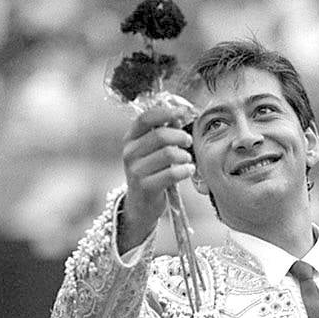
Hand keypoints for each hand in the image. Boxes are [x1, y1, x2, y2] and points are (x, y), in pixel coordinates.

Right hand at [120, 105, 195, 252]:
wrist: (140, 205)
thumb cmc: (151, 173)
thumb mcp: (152, 151)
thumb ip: (163, 132)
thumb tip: (179, 115)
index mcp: (130, 139)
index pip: (145, 118)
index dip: (165, 112)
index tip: (182, 112)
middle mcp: (130, 153)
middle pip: (160, 135)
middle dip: (179, 136)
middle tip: (188, 141)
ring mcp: (136, 171)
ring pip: (168, 154)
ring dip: (183, 155)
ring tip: (187, 159)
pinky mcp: (146, 186)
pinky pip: (171, 173)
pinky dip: (184, 170)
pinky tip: (188, 170)